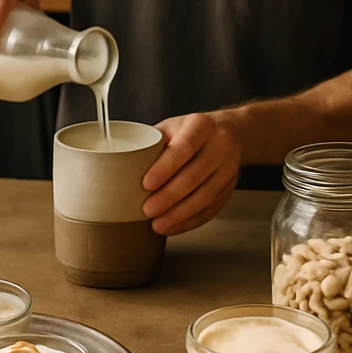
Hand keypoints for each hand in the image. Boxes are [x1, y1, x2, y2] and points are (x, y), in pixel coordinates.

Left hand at [141, 112, 241, 236]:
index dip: (165, 167)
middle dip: (170, 197)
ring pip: (205, 196)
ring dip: (180, 214)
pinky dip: (191, 221)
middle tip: (147, 210)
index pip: (184, 147)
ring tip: (158, 224)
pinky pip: (211, 209)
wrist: (232, 132)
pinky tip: (174, 226)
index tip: (146, 184)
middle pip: (195, 175)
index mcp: (201, 126)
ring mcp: (228, 169)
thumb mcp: (173, 125)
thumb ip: (152, 142)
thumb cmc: (193, 130)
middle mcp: (219, 146)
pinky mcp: (230, 188)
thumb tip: (120, 161)